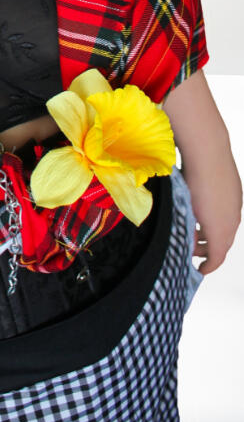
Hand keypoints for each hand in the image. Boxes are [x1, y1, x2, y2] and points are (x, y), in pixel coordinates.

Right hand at [163, 69, 241, 274]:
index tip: (201, 239)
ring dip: (207, 253)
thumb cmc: (198, 152)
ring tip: (195, 258)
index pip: (224, 222)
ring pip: (220, 246)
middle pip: (224, 238)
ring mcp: (229, 219)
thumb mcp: (194, 171)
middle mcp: (233, 210)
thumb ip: (189, 179)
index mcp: (229, 196)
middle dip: (209, 246)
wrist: (208, 150)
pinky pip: (216, 253)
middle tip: (196, 252)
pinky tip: (201, 267)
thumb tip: (170, 174)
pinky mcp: (219, 228)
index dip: (212, 232)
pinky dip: (209, 262)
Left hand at [184, 156, 240, 273]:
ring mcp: (235, 205)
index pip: (217, 257)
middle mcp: (232, 221)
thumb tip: (188, 241)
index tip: (199, 270)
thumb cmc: (193, 180)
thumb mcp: (186, 210)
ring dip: (213, 234)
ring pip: (227, 228)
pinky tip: (204, 211)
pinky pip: (228, 213)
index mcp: (220, 230)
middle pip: (223, 244)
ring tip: (196, 230)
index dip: (209, 267)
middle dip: (208, 250)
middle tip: (193, 250)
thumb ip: (188, 230)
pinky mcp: (235, 192)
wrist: (208, 151)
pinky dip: (218, 219)